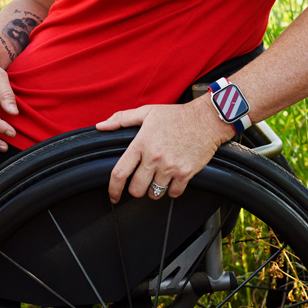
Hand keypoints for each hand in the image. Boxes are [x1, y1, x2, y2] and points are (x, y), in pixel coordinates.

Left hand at [96, 100, 232, 202]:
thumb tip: (101, 126)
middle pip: (136, 189)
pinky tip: (172, 180)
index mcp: (141, 143)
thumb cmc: (177, 115)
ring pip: (154, 193)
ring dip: (154, 190)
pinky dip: (171, 190)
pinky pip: (173, 193)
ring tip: (158, 179)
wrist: (207, 120)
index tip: (113, 195)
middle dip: (136, 190)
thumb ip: (122, 119)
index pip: (120, 173)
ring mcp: (170, 167)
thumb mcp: (147, 112)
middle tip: (141, 183)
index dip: (113, 189)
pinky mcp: (186, 173)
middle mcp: (154, 157)